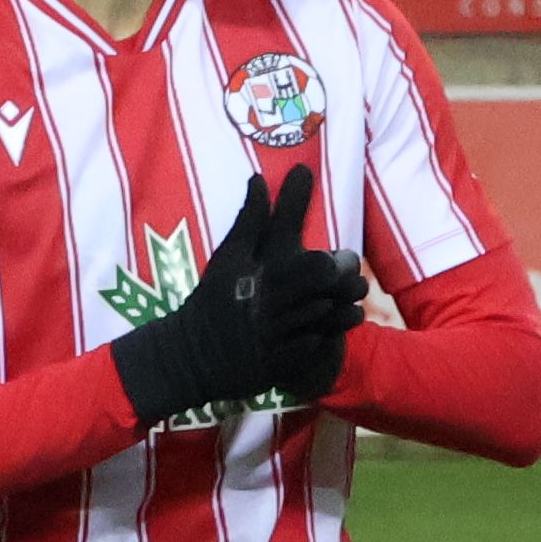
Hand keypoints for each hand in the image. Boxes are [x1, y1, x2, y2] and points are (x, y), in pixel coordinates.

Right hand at [104, 158, 370, 429]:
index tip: (335, 258)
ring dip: (342, 309)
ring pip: (325, 319)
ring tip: (349, 301)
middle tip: (351, 279)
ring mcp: (273, 337)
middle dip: (344, 284)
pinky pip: (315, 347)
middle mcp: (268, 305)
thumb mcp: (226, 257)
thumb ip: (250, 220)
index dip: (334, 263)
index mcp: (259, 276)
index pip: (314, 266)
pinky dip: (325, 336)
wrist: (189, 354)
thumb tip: (259, 178)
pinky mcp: (276, 363)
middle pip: (326, 292)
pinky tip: (328, 328)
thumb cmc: (211, 300)